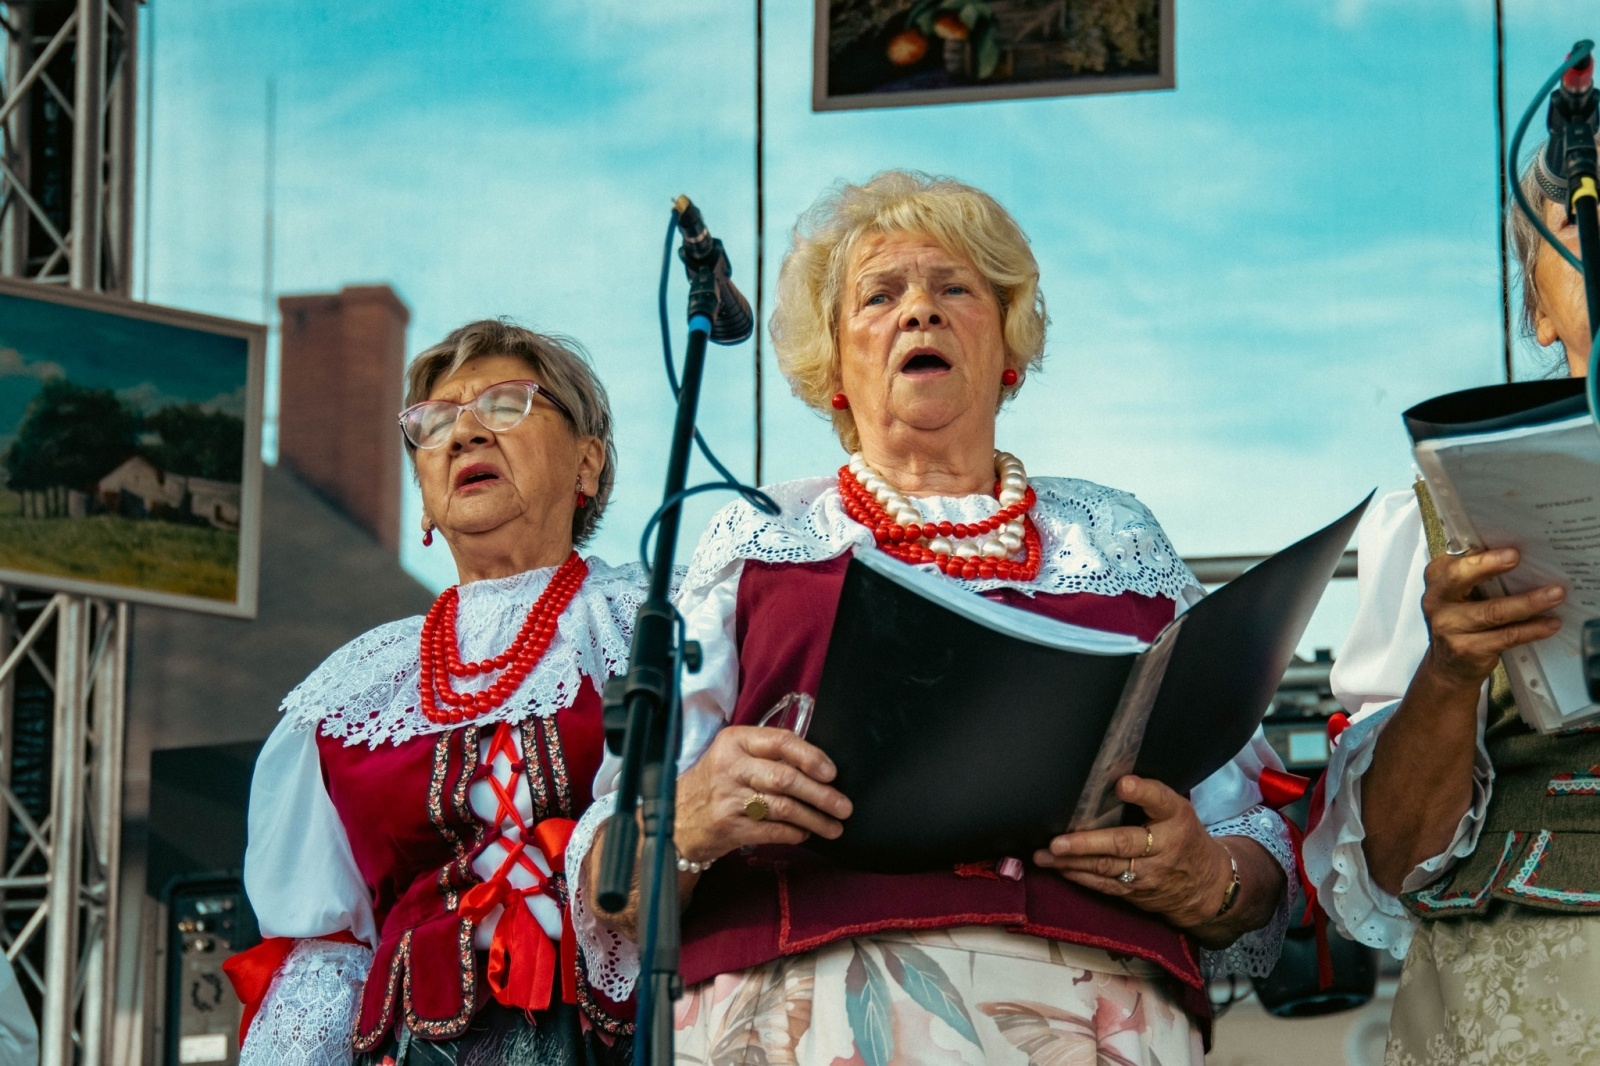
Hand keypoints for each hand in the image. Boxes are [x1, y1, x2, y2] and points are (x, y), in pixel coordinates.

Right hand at [674, 726, 852, 862]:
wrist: (676, 817)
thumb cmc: (715, 781)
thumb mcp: (733, 755)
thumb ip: (768, 754)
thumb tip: (818, 767)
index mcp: (735, 741)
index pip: (781, 741)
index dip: (811, 757)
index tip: (832, 773)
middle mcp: (731, 767)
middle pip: (786, 778)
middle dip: (821, 795)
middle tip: (844, 807)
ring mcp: (729, 798)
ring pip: (783, 807)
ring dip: (815, 819)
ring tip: (834, 827)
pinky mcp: (729, 826)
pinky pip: (772, 830)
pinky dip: (794, 833)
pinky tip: (805, 834)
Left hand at [1032, 775, 1231, 929]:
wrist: (1206, 886)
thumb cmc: (1183, 836)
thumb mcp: (1177, 811)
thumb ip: (1148, 796)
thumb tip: (1107, 777)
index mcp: (1175, 817)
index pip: (1160, 801)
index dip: (1142, 792)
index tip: (1122, 784)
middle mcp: (1163, 847)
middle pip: (1123, 844)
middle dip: (1087, 843)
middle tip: (1057, 842)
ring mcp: (1148, 874)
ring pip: (1107, 869)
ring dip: (1072, 863)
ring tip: (1044, 856)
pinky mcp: (1136, 892)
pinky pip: (1105, 885)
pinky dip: (1080, 877)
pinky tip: (1059, 869)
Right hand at [1419, 548, 1561, 691]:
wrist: (1448, 666)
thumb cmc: (1461, 620)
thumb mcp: (1459, 593)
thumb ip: (1476, 573)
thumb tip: (1518, 554)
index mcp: (1437, 578)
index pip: (1457, 560)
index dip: (1482, 555)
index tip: (1509, 550)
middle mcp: (1437, 600)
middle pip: (1459, 578)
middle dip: (1488, 566)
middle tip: (1517, 558)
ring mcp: (1450, 626)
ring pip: (1492, 611)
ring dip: (1527, 602)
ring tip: (1555, 594)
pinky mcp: (1468, 649)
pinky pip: (1506, 636)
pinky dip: (1532, 629)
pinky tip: (1550, 624)